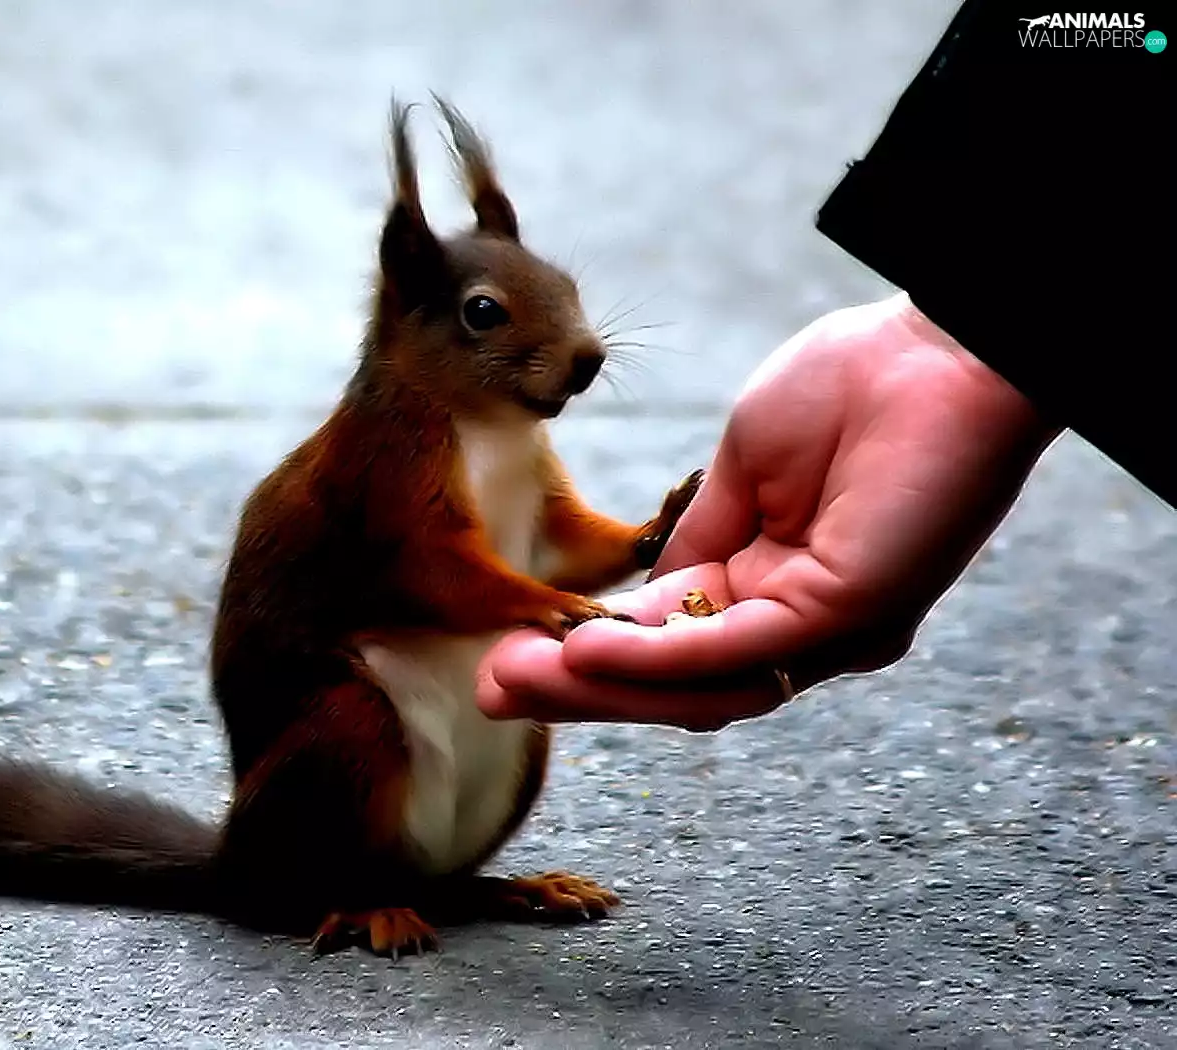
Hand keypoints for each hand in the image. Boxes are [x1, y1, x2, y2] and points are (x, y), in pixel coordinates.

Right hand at [476, 293, 1060, 730]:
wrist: (943, 344)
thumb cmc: (855, 389)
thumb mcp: (741, 474)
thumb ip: (693, 543)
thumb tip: (629, 604)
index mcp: (775, 591)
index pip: (666, 644)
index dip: (584, 658)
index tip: (506, 658)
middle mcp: (802, 629)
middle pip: (674, 685)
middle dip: (577, 691)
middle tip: (490, 692)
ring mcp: (830, 630)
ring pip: (698, 686)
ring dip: (599, 686)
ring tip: (515, 675)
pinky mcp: (849, 612)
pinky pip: (737, 649)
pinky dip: (658, 655)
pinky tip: (586, 647)